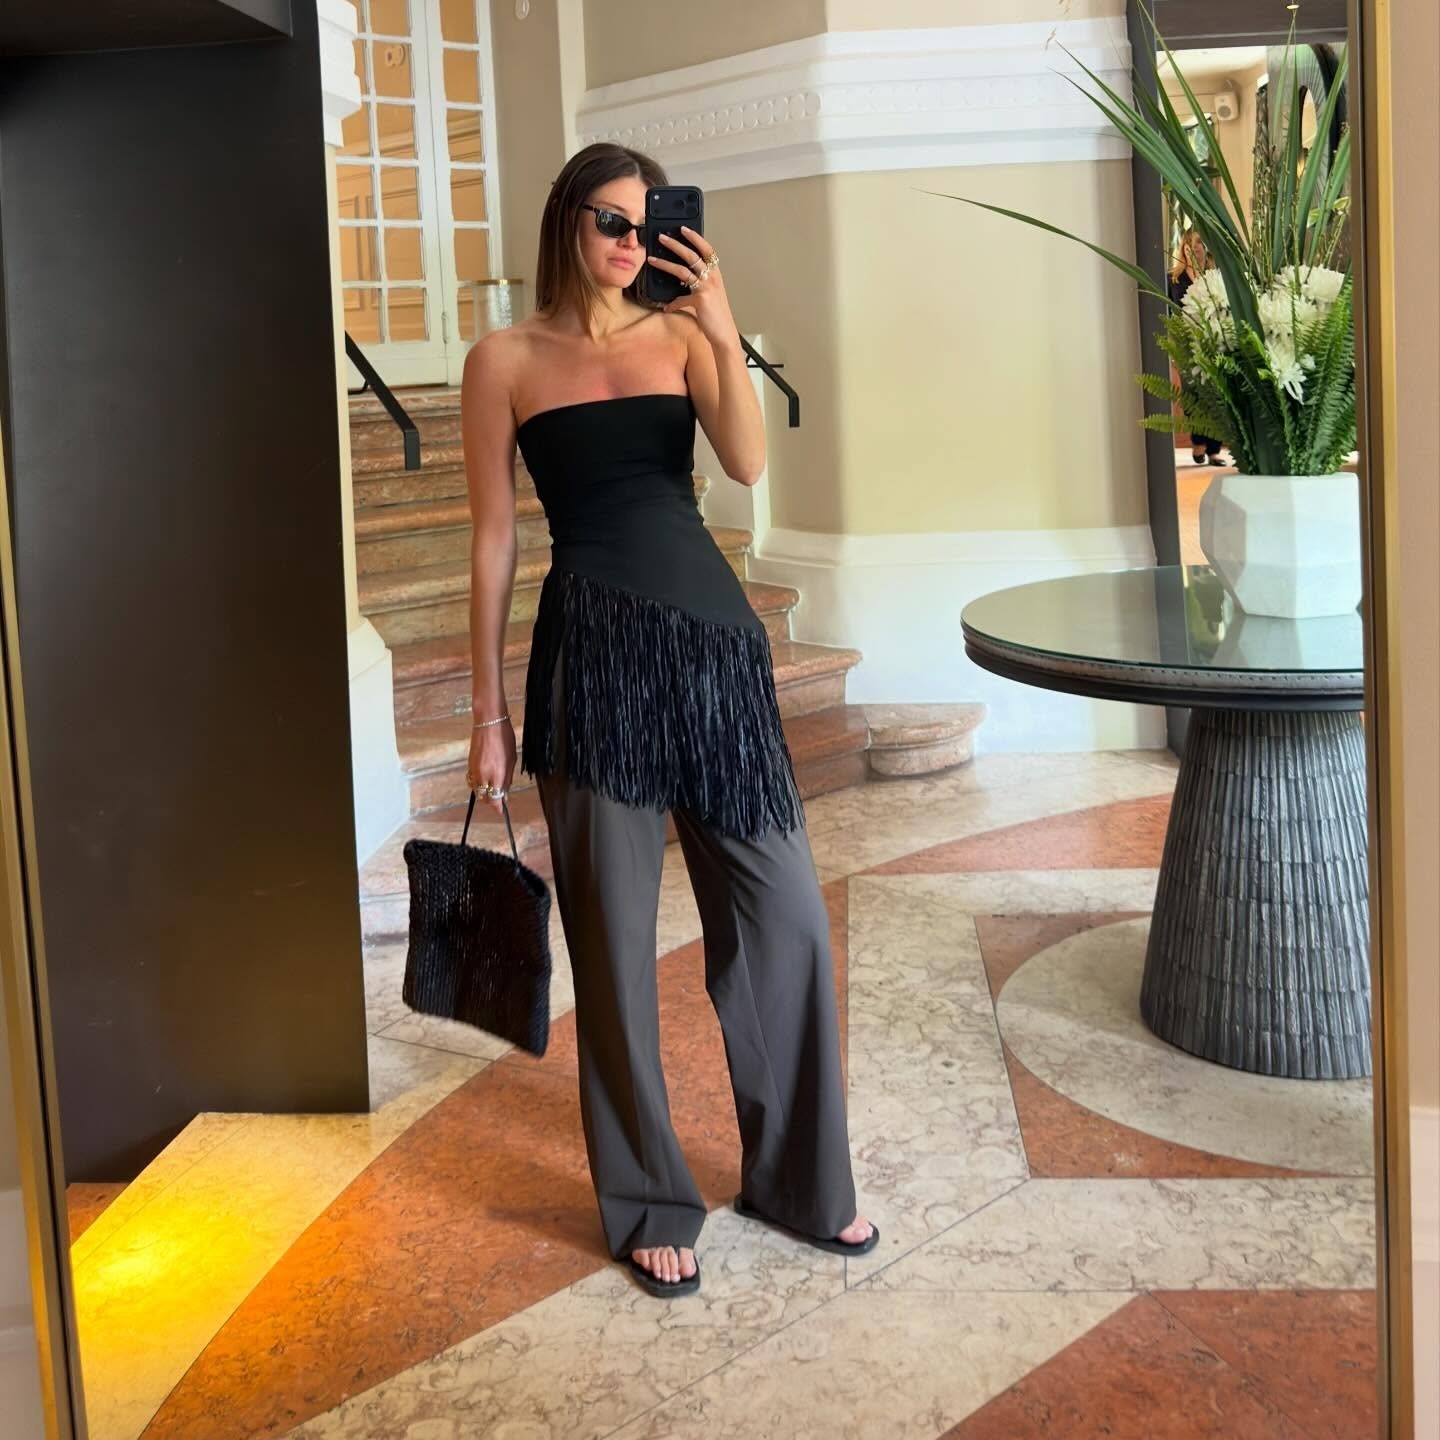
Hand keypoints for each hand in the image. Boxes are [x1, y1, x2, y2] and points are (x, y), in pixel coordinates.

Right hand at [466, 718, 516, 816]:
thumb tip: (505, 793)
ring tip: (493, 788)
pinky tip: (484, 780)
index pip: (495, 799)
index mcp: (496, 774)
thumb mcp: (512, 759)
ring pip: (477, 790)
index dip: (498, 808)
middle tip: (500, 798)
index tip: (502, 812)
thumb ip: (507, 778)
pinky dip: (478, 785)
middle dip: (492, 800)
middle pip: (485, 797)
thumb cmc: (504, 738)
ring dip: (484, 793)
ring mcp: (474, 770)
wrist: (488, 722)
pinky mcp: (469, 765)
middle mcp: (483, 775)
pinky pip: (472, 781)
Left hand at [647, 227, 736, 348]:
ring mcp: (706, 287)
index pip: (706, 249)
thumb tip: (683, 280)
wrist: (724, 333)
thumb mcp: (710, 295)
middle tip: (661, 238)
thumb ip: (698, 285)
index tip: (683, 229)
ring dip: (665, 264)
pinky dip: (672, 304)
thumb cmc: (717, 314)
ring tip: (652, 259)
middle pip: (691, 255)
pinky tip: (666, 308)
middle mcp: (712, 277)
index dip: (695, 237)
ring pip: (682, 270)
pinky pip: (681, 298)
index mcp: (715, 273)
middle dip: (675, 244)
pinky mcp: (700, 300)